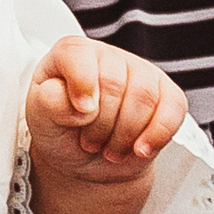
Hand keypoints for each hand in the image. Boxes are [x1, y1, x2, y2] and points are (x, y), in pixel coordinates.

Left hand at [26, 36, 188, 184]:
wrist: (86, 159)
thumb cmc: (60, 131)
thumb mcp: (40, 119)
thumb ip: (49, 103)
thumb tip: (80, 102)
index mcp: (72, 53)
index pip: (77, 54)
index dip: (81, 86)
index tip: (80, 115)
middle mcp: (108, 56)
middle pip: (113, 84)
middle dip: (99, 125)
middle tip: (88, 142)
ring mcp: (141, 72)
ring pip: (144, 98)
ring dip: (124, 135)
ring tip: (109, 148)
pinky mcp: (167, 95)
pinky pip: (173, 109)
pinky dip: (156, 135)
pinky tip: (140, 150)